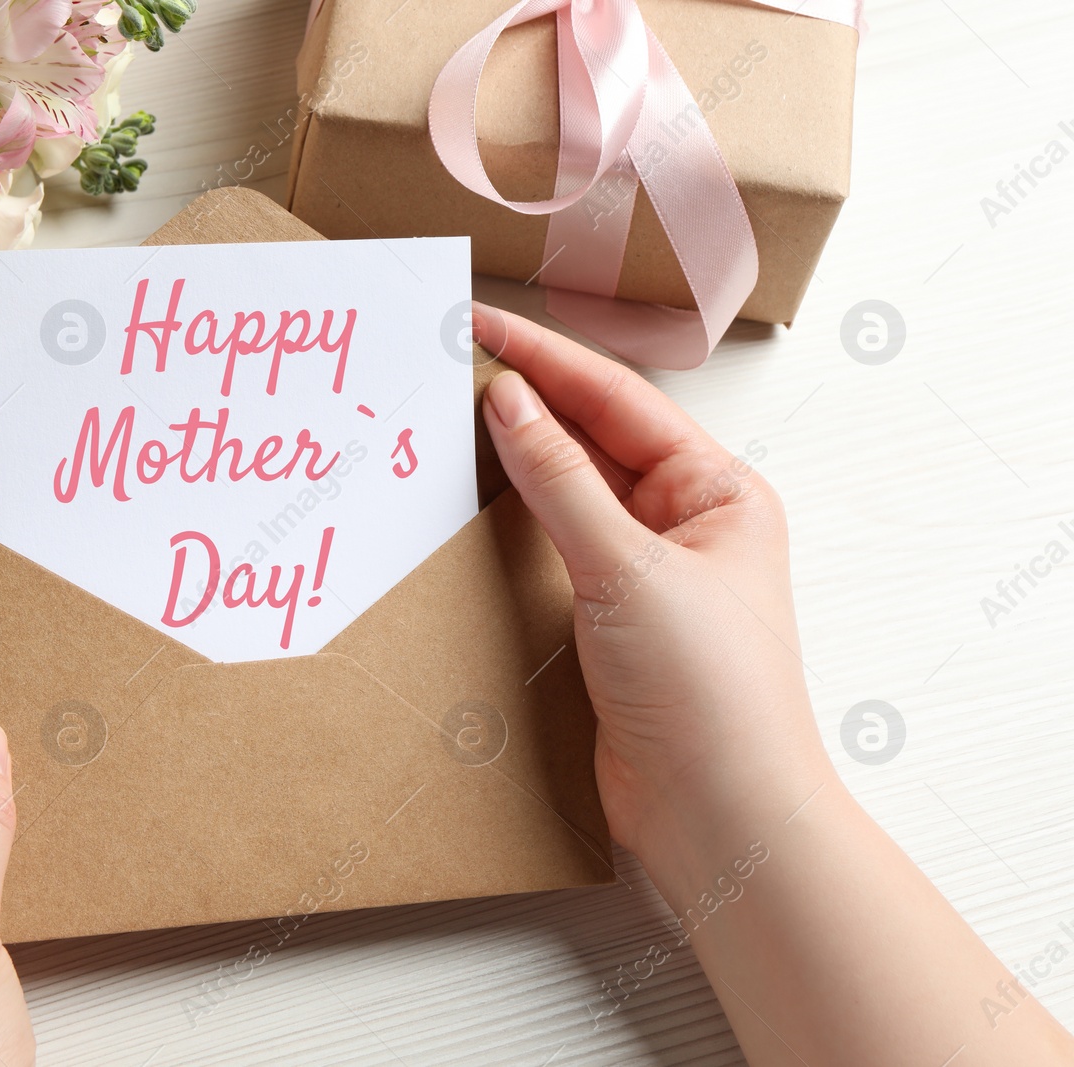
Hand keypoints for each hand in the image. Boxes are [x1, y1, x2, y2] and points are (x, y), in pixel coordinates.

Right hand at [474, 304, 834, 879]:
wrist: (719, 816)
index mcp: (718, 491)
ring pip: (570, 494)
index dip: (545, 359)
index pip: (618, 401)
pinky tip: (471, 506)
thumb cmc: (711, 695)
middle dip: (527, 402)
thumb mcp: (629, 569)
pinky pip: (555, 551)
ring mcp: (646, 574)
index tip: (480, 326)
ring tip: (449, 421)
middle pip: (593, 439)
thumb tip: (512, 402)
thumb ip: (563, 480)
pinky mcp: (610, 623)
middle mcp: (686, 523)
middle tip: (451, 364)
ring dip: (516, 462)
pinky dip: (514, 525)